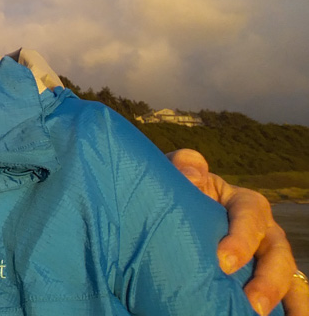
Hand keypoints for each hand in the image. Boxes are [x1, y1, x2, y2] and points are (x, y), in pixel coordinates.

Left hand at [168, 149, 305, 314]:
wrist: (174, 216)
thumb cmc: (178, 192)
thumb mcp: (177, 175)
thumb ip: (182, 165)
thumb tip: (192, 176)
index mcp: (244, 203)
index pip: (250, 215)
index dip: (241, 238)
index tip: (223, 262)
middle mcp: (264, 230)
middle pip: (278, 252)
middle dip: (268, 280)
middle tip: (251, 303)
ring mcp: (269, 256)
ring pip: (288, 275)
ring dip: (281, 297)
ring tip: (262, 315)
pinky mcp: (269, 279)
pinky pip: (291, 294)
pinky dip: (293, 308)